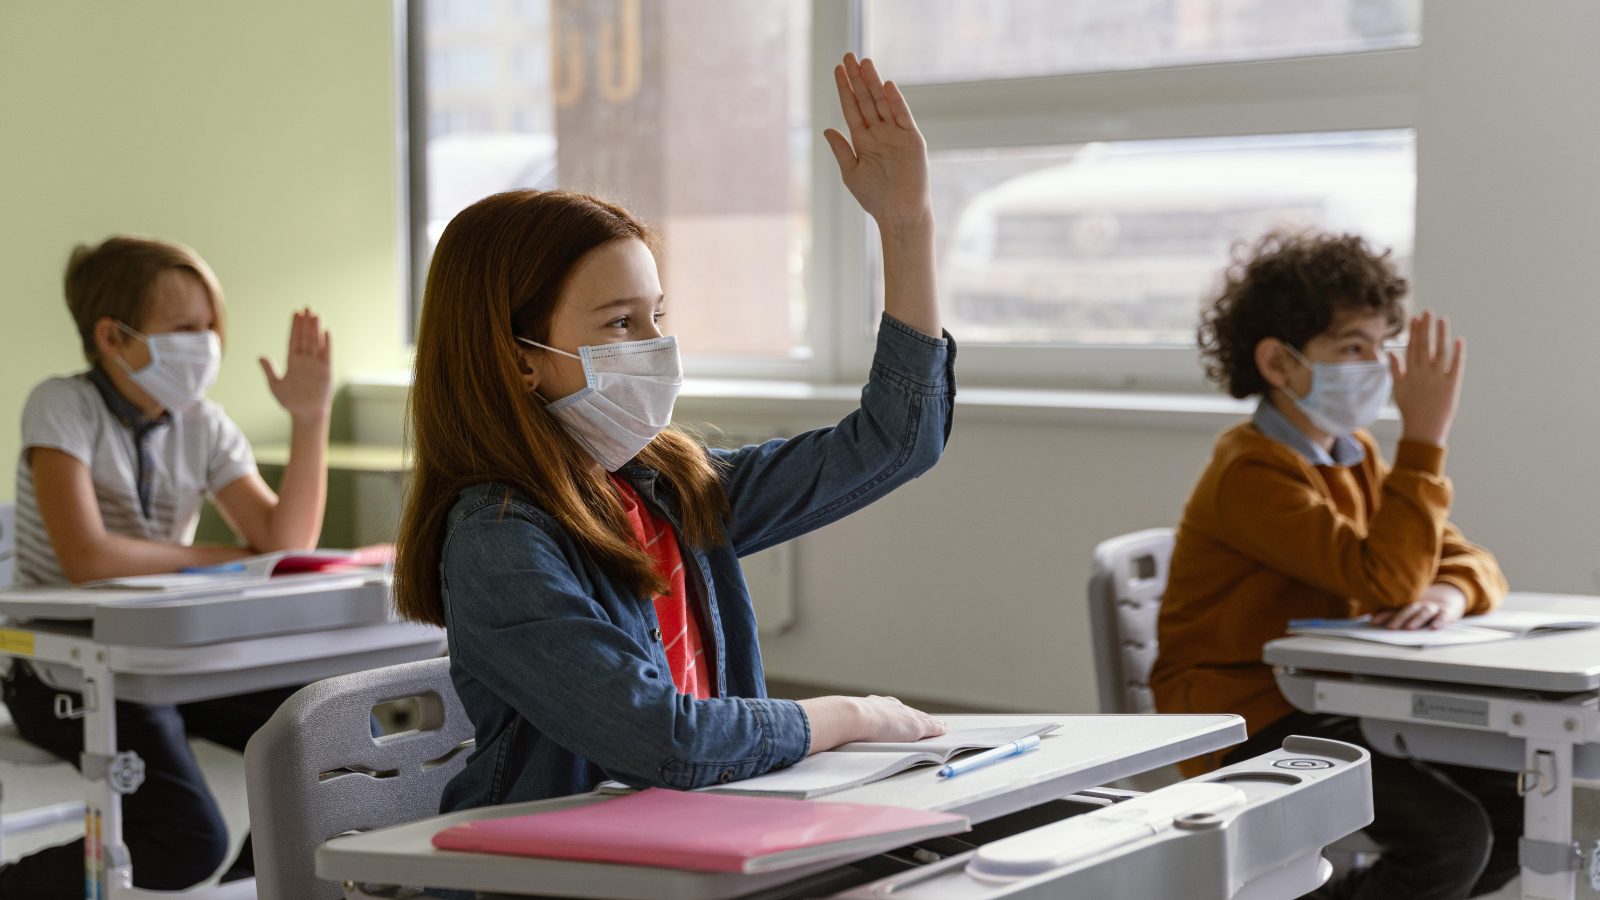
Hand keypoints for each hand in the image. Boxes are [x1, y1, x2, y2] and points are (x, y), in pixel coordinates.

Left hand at [260, 308, 332, 422]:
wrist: (306, 413)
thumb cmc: (291, 401)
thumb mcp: (276, 385)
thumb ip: (269, 370)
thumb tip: (260, 357)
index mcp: (293, 362)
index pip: (294, 340)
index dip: (295, 326)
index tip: (296, 313)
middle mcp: (305, 360)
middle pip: (305, 337)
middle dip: (306, 323)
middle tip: (307, 307)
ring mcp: (316, 364)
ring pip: (315, 342)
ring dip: (316, 329)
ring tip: (316, 314)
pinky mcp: (326, 370)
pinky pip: (326, 354)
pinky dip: (327, 343)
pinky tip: (327, 331)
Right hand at [798, 694, 944, 752]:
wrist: (849, 717)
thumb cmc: (839, 721)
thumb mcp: (839, 721)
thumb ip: (836, 723)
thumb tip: (817, 727)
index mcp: (872, 705)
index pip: (887, 708)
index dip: (894, 714)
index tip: (898, 716)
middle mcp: (889, 706)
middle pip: (906, 711)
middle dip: (914, 716)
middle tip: (923, 721)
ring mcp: (902, 715)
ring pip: (919, 717)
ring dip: (928, 723)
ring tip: (937, 727)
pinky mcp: (914, 725)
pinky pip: (930, 727)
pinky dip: (936, 729)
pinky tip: (943, 731)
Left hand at [823, 54, 931, 226]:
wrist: (899, 213)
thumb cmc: (874, 198)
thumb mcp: (851, 172)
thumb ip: (840, 149)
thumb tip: (826, 128)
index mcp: (862, 140)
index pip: (851, 109)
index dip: (844, 89)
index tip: (838, 70)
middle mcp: (879, 133)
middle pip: (865, 100)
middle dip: (857, 79)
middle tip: (848, 56)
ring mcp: (896, 134)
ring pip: (882, 102)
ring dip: (873, 83)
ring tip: (864, 62)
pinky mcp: (912, 139)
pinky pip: (902, 115)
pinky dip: (895, 101)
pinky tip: (886, 85)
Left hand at [1373, 583, 1466, 629]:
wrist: (1449, 598)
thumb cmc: (1423, 607)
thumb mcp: (1409, 608)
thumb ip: (1393, 612)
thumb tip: (1372, 616)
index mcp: (1408, 604)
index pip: (1395, 609)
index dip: (1384, 614)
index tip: (1373, 621)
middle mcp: (1420, 604)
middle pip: (1408, 610)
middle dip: (1399, 618)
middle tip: (1390, 627)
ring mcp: (1433, 607)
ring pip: (1424, 612)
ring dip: (1416, 619)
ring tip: (1409, 628)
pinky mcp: (1447, 612)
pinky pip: (1443, 616)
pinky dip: (1439, 621)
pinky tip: (1434, 627)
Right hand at [1390, 310, 1464, 447]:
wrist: (1423, 430)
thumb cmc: (1411, 410)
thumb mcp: (1399, 389)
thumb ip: (1395, 370)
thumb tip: (1391, 352)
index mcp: (1411, 373)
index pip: (1412, 347)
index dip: (1414, 332)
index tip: (1416, 318)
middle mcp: (1423, 373)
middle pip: (1425, 346)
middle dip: (1426, 328)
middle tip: (1429, 312)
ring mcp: (1437, 379)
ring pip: (1439, 352)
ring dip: (1441, 335)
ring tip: (1442, 320)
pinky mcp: (1451, 386)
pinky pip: (1455, 366)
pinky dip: (1457, 354)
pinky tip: (1459, 341)